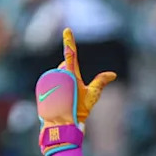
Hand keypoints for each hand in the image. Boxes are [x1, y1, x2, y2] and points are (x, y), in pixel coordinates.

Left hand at [36, 28, 115, 155]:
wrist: (60, 124)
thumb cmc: (77, 110)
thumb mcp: (92, 97)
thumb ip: (101, 82)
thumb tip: (113, 74)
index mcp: (71, 75)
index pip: (71, 55)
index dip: (70, 42)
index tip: (67, 31)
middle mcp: (59, 75)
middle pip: (65, 67)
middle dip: (70, 74)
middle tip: (74, 91)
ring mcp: (49, 80)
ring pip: (58, 74)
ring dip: (63, 81)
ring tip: (66, 96)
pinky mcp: (42, 86)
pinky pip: (50, 81)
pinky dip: (55, 86)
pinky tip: (58, 97)